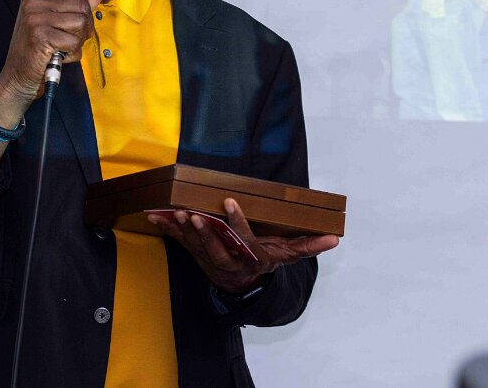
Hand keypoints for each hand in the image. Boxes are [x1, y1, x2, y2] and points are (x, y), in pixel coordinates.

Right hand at [0, 0, 107, 104]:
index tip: (73, 24)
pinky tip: (59, 56)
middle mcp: (33, 3)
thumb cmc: (37, 51)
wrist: (18, 77)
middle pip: (81, 6)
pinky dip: (72, 53)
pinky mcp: (40, 36)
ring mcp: (35, 19)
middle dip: (83, 27)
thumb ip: (80, 3)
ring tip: (63, 48)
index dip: (82, 8)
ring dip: (77, 41)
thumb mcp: (57, 22)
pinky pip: (73, 41)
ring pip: (80, 22)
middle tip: (69, 41)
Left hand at [147, 198, 339, 293]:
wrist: (242, 285)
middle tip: (193, 214)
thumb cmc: (264, 262)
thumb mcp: (286, 255)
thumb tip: (334, 239)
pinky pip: (179, 242)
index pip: (244, 239)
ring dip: (183, 230)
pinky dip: (165, 228)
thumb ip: (307, 245)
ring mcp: (209, 258)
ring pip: (195, 246)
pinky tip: (153, 216)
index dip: (237, 223)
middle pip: (215, 247)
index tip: (231, 202)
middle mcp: (229, 260)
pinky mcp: (195, 254)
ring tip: (175, 213)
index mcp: (251, 257)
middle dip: (203, 232)